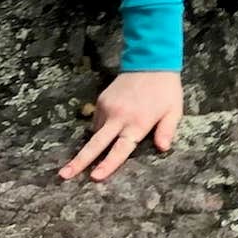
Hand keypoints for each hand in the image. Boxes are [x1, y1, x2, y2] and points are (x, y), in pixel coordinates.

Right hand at [61, 70, 183, 183]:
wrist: (151, 60)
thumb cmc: (165, 89)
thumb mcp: (174, 110)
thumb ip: (167, 130)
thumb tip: (163, 148)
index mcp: (137, 123)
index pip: (120, 149)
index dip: (108, 164)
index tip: (94, 177)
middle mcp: (119, 117)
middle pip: (96, 144)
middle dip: (79, 161)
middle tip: (63, 175)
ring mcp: (108, 107)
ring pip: (96, 133)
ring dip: (93, 145)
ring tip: (94, 151)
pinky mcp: (102, 100)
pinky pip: (97, 121)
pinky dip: (100, 129)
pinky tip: (111, 126)